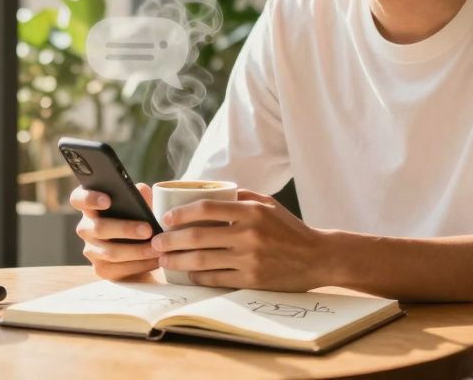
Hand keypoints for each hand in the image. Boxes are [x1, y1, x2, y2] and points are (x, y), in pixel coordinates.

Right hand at [70, 184, 160, 280]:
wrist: (143, 252)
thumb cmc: (139, 221)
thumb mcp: (141, 207)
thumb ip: (141, 197)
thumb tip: (141, 189)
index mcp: (92, 207)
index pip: (78, 199)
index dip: (89, 198)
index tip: (107, 200)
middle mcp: (86, 228)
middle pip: (99, 228)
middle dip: (125, 229)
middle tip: (148, 229)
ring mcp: (91, 250)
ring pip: (110, 252)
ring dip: (137, 250)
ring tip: (157, 248)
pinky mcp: (101, 269)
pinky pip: (118, 269)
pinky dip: (139, 264)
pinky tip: (154, 260)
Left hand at [150, 188, 326, 291]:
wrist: (317, 257)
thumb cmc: (289, 228)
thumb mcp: (268, 204)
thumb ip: (239, 196)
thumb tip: (206, 191)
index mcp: (251, 212)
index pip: (207, 208)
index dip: (181, 213)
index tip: (166, 218)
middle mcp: (249, 235)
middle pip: (198, 237)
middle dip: (170, 240)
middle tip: (155, 242)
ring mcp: (250, 259)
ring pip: (202, 261)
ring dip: (177, 260)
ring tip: (163, 259)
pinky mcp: (252, 280)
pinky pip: (215, 279)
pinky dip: (196, 276)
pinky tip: (187, 272)